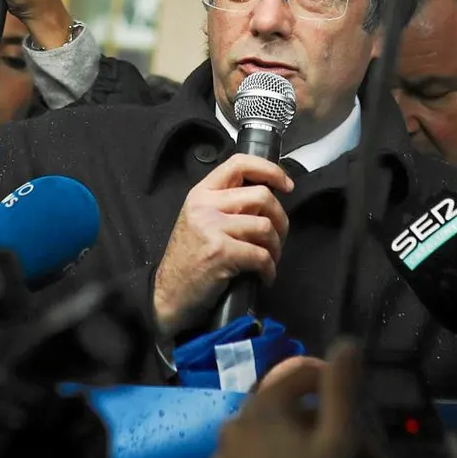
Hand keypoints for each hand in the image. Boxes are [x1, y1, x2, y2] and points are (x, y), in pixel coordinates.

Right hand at [152, 154, 292, 332]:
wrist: (169, 294)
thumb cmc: (189, 260)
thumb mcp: (201, 220)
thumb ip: (227, 204)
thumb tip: (267, 200)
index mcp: (201, 193)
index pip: (240, 163)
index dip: (270, 171)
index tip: (286, 185)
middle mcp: (205, 205)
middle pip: (262, 196)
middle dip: (281, 219)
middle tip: (279, 237)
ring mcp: (212, 228)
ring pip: (265, 226)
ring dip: (276, 247)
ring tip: (269, 259)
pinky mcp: (220, 252)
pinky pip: (261, 255)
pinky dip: (269, 269)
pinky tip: (263, 277)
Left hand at [212, 340, 364, 457]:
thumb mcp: (337, 441)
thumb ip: (342, 388)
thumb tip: (345, 342)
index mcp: (262, 405)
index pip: (302, 370)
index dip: (337, 382)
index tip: (363, 413)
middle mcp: (237, 422)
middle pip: (292, 408)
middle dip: (334, 428)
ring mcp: (227, 456)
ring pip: (280, 439)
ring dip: (315, 451)